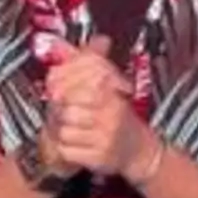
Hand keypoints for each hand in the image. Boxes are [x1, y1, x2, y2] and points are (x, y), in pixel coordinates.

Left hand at [45, 35, 159, 180]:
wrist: (139, 150)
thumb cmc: (120, 115)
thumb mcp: (112, 85)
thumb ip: (98, 61)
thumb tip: (99, 38)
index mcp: (112, 95)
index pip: (78, 88)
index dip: (63, 90)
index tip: (58, 92)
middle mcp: (111, 117)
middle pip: (68, 110)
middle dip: (60, 112)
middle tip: (61, 113)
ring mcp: (106, 139)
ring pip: (65, 131)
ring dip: (61, 131)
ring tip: (68, 128)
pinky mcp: (99, 159)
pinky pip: (68, 152)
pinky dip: (65, 149)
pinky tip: (73, 144)